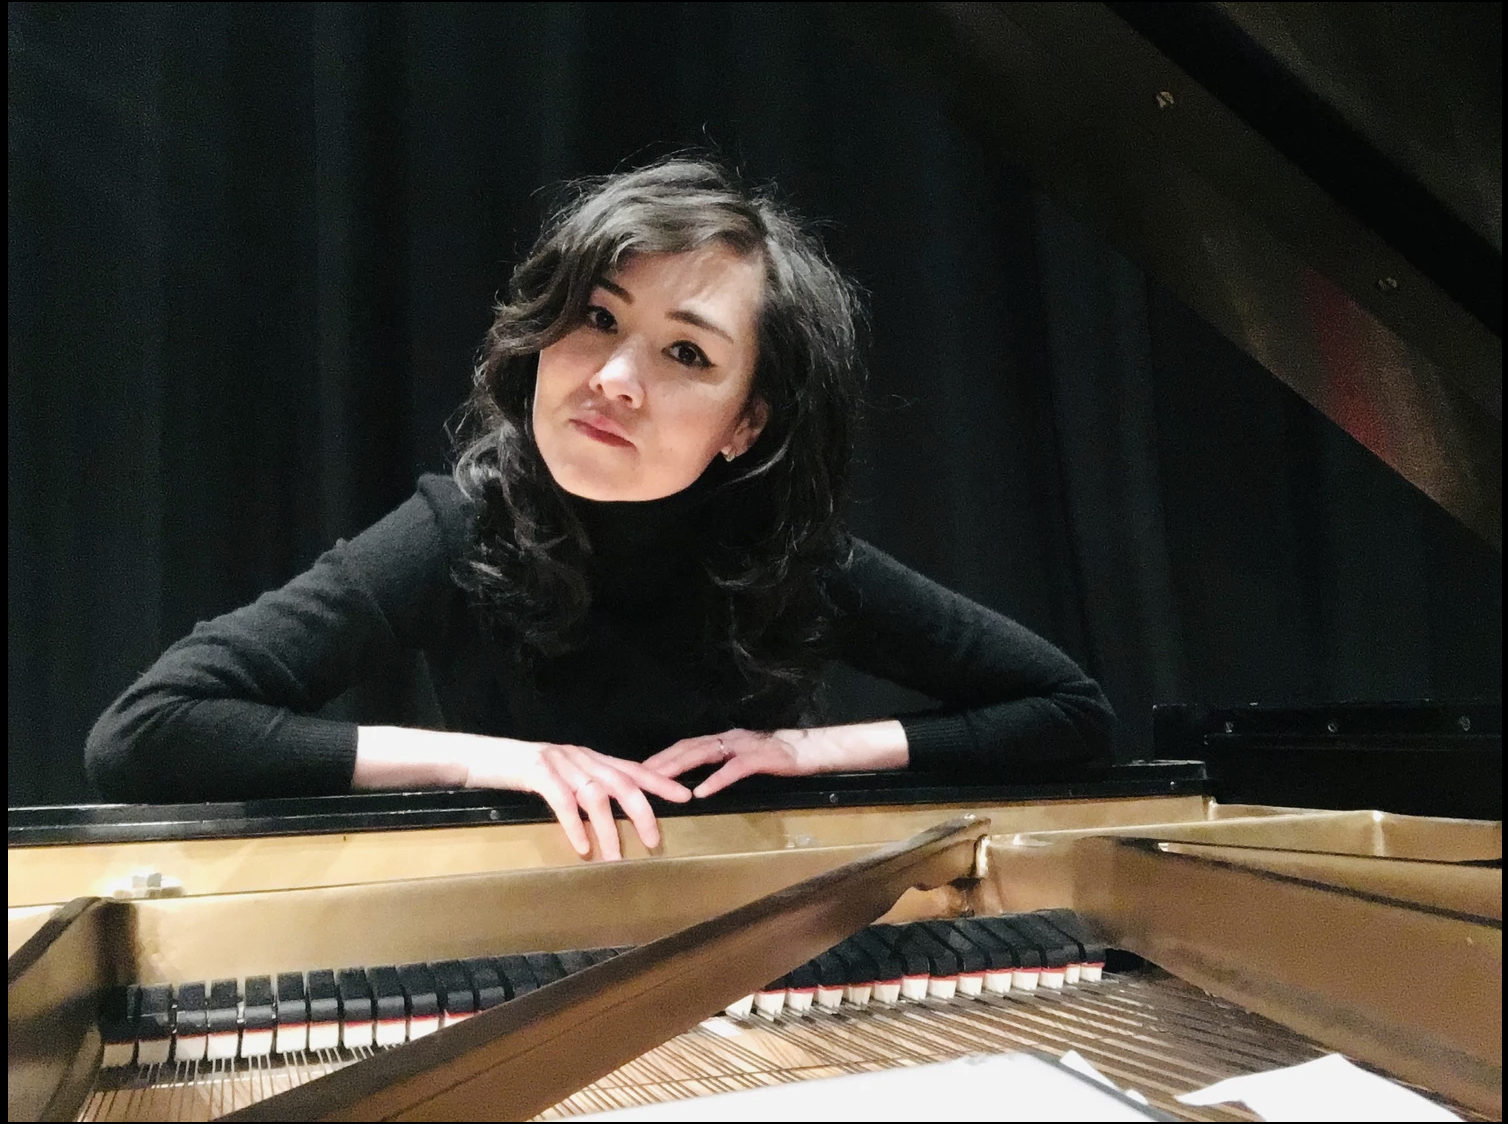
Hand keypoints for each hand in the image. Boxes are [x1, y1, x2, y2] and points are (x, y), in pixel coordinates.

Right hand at [463, 737, 690, 859]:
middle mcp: (580, 757)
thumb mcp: (563, 776)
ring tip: (615, 857)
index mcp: (590, 757)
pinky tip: (581, 847)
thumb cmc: (525, 772)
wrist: (484, 757)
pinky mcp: (537, 772)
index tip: (684, 796)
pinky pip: (562, 801)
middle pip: (621, 782)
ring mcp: (559, 763)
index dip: (659, 781)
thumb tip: (611, 814)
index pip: (632, 768)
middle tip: (653, 841)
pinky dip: (574, 826)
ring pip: (594, 795)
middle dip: (642, 811)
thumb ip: (587, 788)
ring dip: (607, 829)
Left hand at [641, 727, 818, 797]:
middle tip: (637, 775)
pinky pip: (733, 769)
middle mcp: (728, 739)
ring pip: (703, 754)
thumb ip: (722, 765)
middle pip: (687, 748)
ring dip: (678, 767)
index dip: (662, 756)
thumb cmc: (779, 758)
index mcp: (723, 740)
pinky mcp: (759, 758)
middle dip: (661, 761)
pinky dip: (715, 780)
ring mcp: (743, 747)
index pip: (685, 746)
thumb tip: (698, 780)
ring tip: (658, 780)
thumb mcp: (744, 760)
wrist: (811, 749)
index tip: (640, 769)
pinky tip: (701, 792)